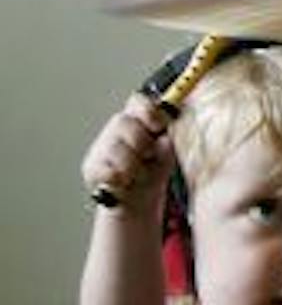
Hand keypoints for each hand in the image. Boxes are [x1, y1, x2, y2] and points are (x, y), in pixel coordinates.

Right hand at [82, 95, 174, 213]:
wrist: (139, 202)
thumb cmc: (152, 173)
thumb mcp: (165, 156)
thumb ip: (165, 144)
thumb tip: (162, 140)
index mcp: (137, 120)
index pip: (137, 102)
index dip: (149, 111)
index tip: (159, 125)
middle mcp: (115, 130)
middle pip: (122, 121)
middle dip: (141, 141)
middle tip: (148, 156)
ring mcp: (100, 149)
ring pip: (115, 147)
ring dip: (134, 166)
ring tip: (138, 175)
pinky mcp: (91, 169)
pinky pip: (107, 171)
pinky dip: (121, 179)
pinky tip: (125, 183)